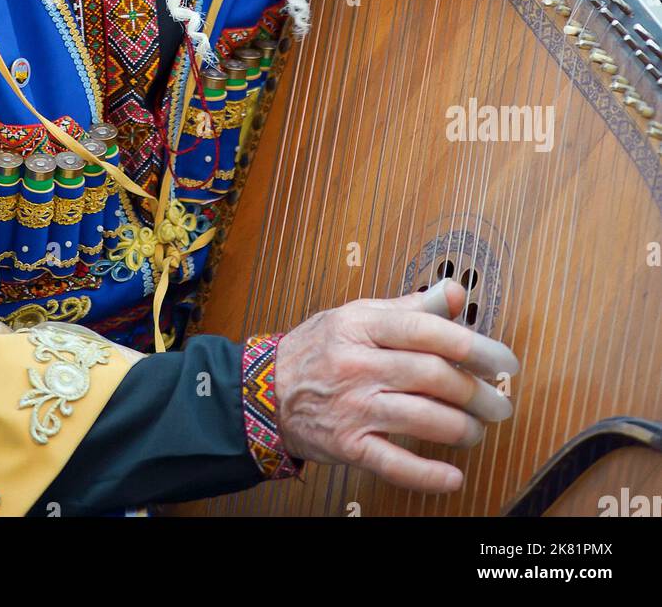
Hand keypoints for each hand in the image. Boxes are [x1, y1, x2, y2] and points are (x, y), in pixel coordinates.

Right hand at [273, 278, 517, 493]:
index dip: (475, 346)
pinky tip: (453, 477)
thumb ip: (410, 307)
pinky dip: (427, 475)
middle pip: (432, 377)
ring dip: (462, 429)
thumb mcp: (358, 315)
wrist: (266, 391)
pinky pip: (393, 464)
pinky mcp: (348, 446)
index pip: (427, 331)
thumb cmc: (319, 349)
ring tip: (479, 430)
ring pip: (421, 419)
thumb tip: (456, 293)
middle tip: (501, 402)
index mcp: (362, 326)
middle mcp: (358, 365)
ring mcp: (353, 408)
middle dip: (478, 393)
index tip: (504, 361)